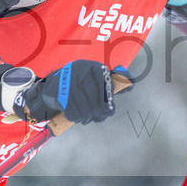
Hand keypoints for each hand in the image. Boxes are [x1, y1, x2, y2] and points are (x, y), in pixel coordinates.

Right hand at [17, 61, 132, 124]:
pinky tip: (78, 118)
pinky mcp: (56, 91)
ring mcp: (66, 80)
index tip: (110, 111)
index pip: (105, 83)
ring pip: (83, 105)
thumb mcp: (99, 80)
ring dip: (87, 117)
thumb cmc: (83, 84)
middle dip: (99, 111)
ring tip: (88, 119)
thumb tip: (131, 82)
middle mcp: (80, 69)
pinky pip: (71, 110)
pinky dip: (76, 118)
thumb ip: (116, 81)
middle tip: (100, 118)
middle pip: (94, 96)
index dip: (108, 100)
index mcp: (93, 66)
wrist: (55, 85)